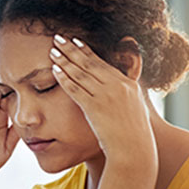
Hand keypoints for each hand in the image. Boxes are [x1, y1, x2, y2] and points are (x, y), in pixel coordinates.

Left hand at [49, 35, 156, 170]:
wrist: (134, 151)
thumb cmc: (134, 136)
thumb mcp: (136, 110)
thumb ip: (127, 97)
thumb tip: (123, 92)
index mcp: (128, 85)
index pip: (103, 64)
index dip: (87, 51)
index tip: (75, 41)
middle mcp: (118, 86)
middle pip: (90, 63)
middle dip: (72, 49)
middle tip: (59, 37)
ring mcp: (107, 96)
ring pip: (82, 73)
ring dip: (65, 60)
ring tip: (52, 51)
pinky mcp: (96, 107)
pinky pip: (76, 89)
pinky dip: (65, 79)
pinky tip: (54, 70)